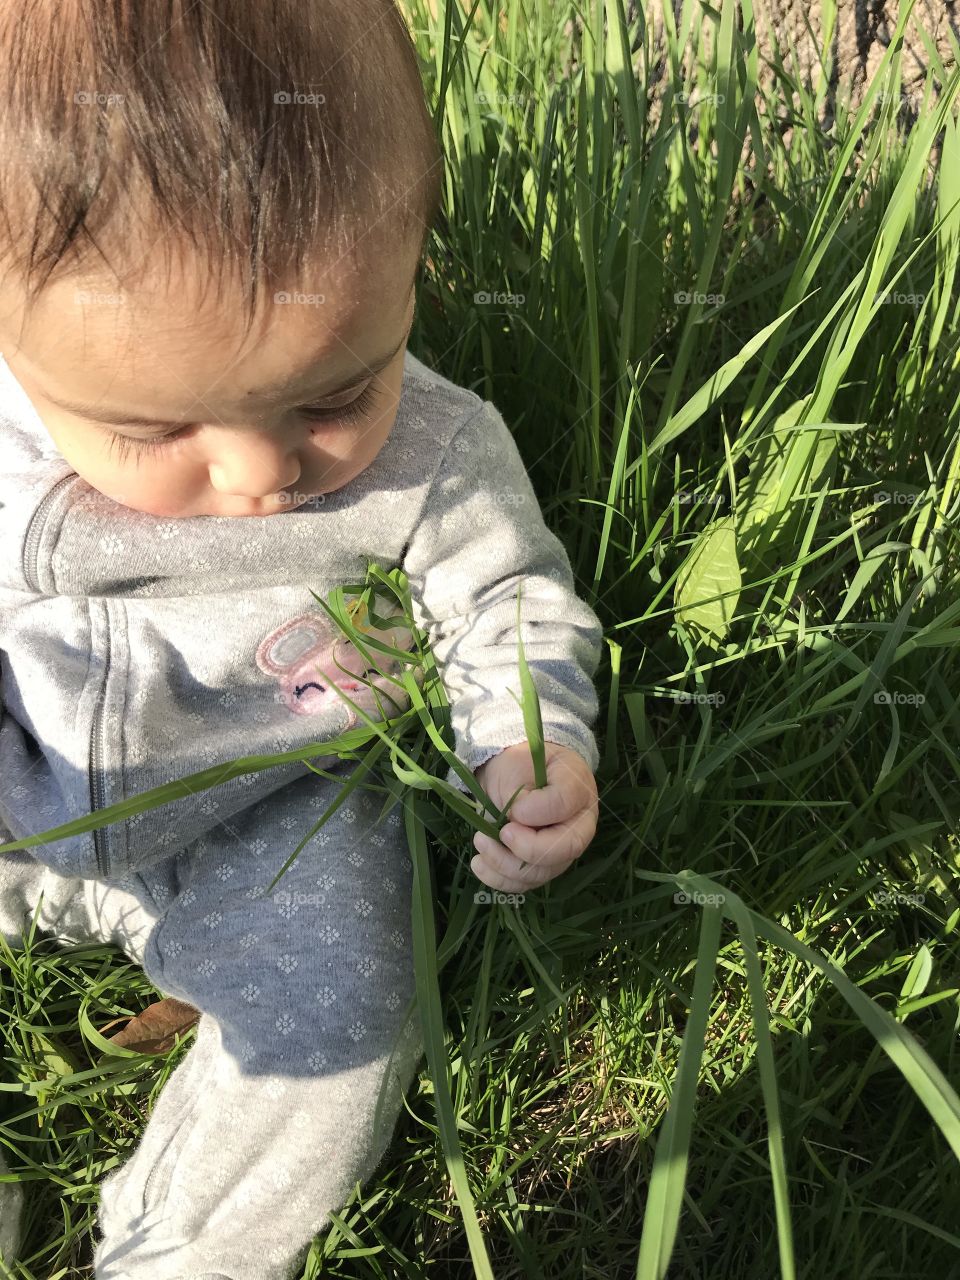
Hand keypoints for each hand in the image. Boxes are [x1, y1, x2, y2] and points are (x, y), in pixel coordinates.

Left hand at [470, 740, 598, 891]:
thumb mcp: (520, 761)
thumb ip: (522, 789)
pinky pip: (525, 882)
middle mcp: (579, 824)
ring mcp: (563, 850)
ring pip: (543, 872)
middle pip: (565, 849)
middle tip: (501, 833)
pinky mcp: (542, 866)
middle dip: (528, 848)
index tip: (514, 809)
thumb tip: (517, 820)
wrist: (515, 775)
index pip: (565, 805)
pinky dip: (500, 878)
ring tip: (481, 842)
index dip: (538, 811)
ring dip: (506, 864)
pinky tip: (480, 864)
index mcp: (578, 789)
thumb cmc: (521, 764)